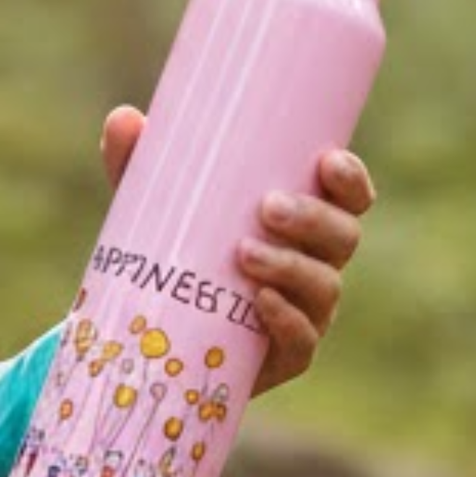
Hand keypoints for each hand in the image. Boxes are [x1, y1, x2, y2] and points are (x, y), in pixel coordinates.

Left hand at [100, 105, 377, 396]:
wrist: (156, 339)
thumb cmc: (174, 253)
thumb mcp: (153, 206)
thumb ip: (139, 164)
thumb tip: (125, 119)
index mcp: (304, 222)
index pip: (349, 197)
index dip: (351, 179)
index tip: (327, 161)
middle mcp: (317, 264)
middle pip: (344, 237)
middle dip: (314, 218)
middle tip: (268, 207)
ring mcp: (307, 313)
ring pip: (325, 286)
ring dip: (292, 266)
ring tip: (245, 254)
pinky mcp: (287, 357)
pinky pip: (303, 341)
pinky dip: (287, 319)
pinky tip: (261, 302)